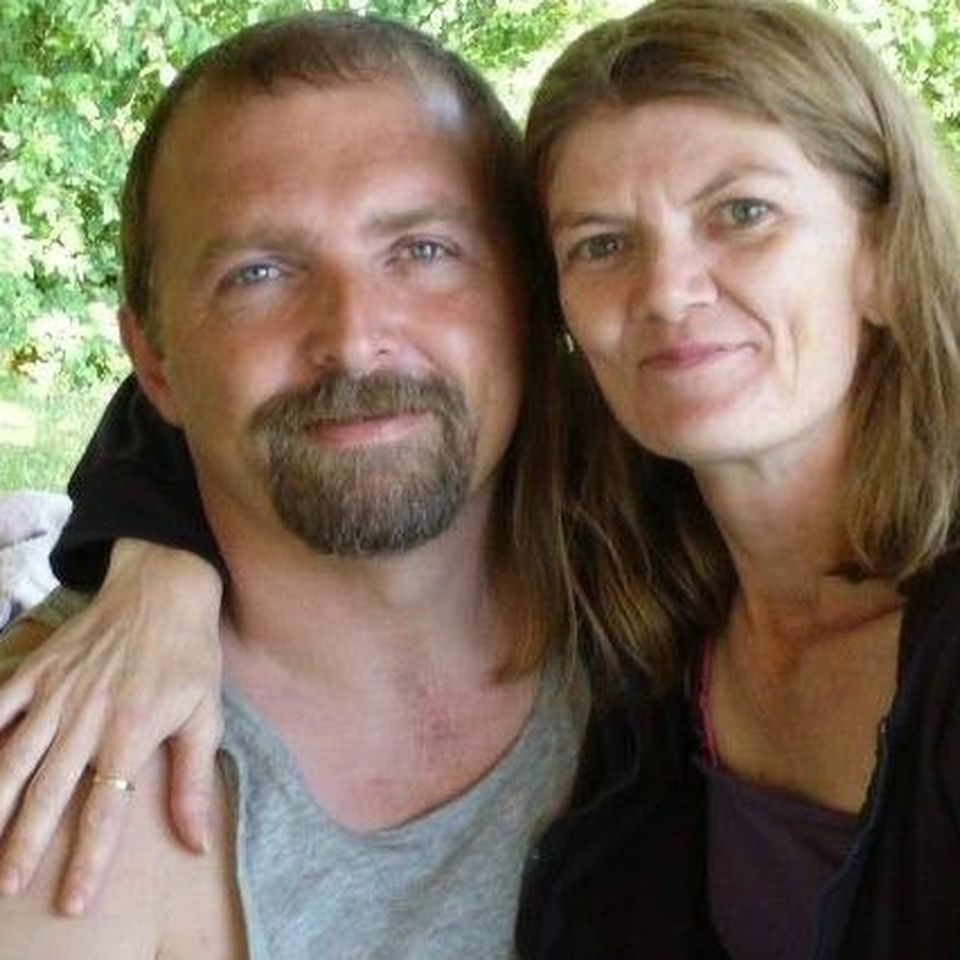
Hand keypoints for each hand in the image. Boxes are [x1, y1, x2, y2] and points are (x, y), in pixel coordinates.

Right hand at [0, 539, 223, 914]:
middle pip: (49, 792)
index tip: (73, 901)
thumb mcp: (206, 714)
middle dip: (26, 845)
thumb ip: (193, 780)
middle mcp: (87, 717)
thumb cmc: (188, 653)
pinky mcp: (37, 670)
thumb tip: (195, 841)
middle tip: (10, 885)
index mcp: (132, 731)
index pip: (107, 808)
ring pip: (15, 759)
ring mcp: (56, 693)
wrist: (163, 587)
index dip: (89, 859)